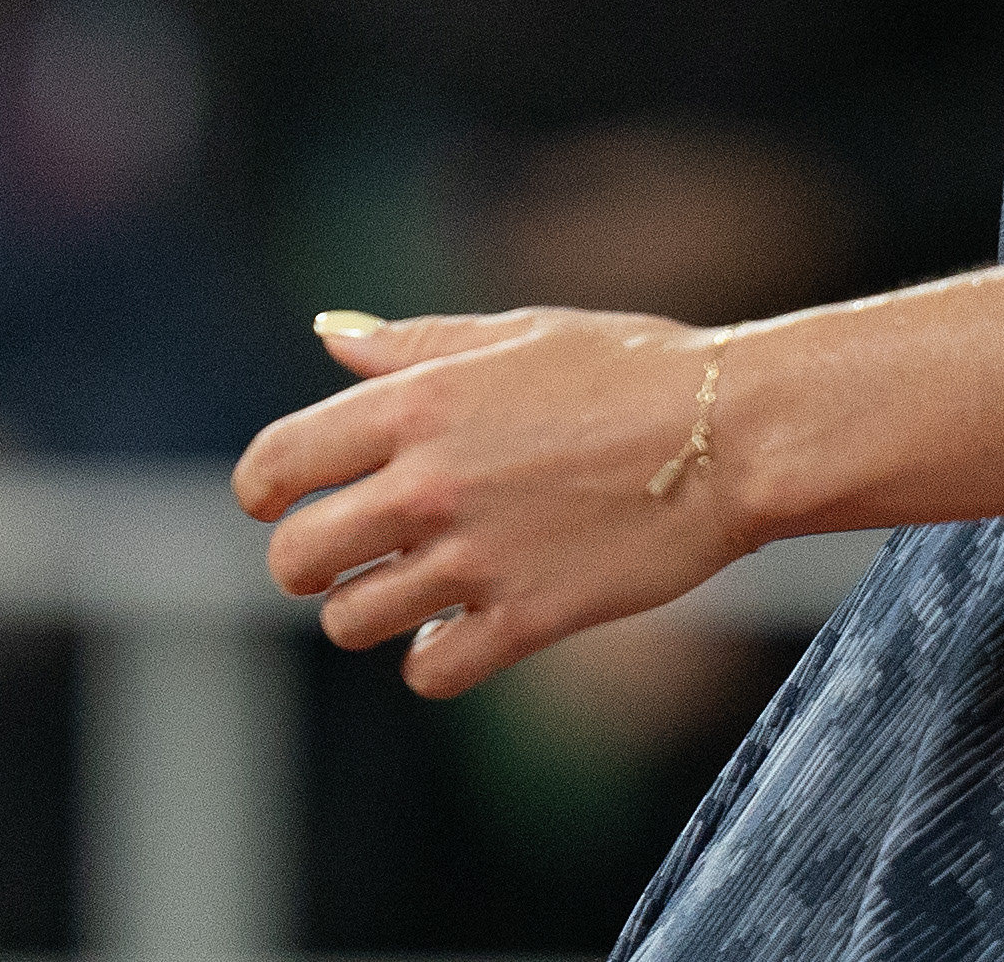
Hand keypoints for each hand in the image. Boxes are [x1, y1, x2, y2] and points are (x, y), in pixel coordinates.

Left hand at [235, 308, 752, 698]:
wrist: (739, 431)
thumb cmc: (637, 368)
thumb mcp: (523, 332)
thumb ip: (414, 343)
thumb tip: (327, 334)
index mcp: (420, 402)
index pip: (276, 465)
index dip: (263, 492)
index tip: (280, 503)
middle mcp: (432, 482)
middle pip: (298, 559)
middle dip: (308, 565)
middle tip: (350, 558)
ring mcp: (478, 556)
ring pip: (354, 622)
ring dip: (373, 611)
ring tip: (418, 589)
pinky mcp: (529, 616)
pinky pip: (431, 670)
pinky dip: (435, 658)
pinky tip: (464, 628)